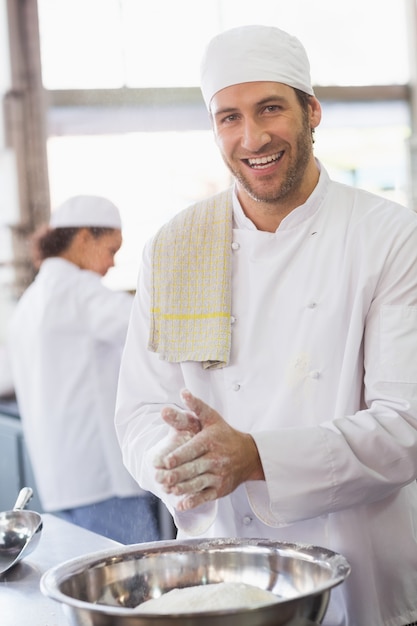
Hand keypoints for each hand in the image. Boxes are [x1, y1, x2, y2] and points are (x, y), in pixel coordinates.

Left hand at [154, 389, 263, 510]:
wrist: (250, 455)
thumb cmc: (225, 434)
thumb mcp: (212, 418)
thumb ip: (196, 406)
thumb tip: (183, 392)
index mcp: (210, 441)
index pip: (192, 450)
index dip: (177, 457)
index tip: (163, 462)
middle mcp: (215, 459)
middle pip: (192, 469)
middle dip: (175, 475)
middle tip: (159, 477)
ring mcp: (218, 476)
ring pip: (197, 484)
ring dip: (181, 488)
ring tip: (167, 488)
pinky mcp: (220, 489)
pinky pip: (205, 497)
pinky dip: (193, 502)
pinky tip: (180, 504)